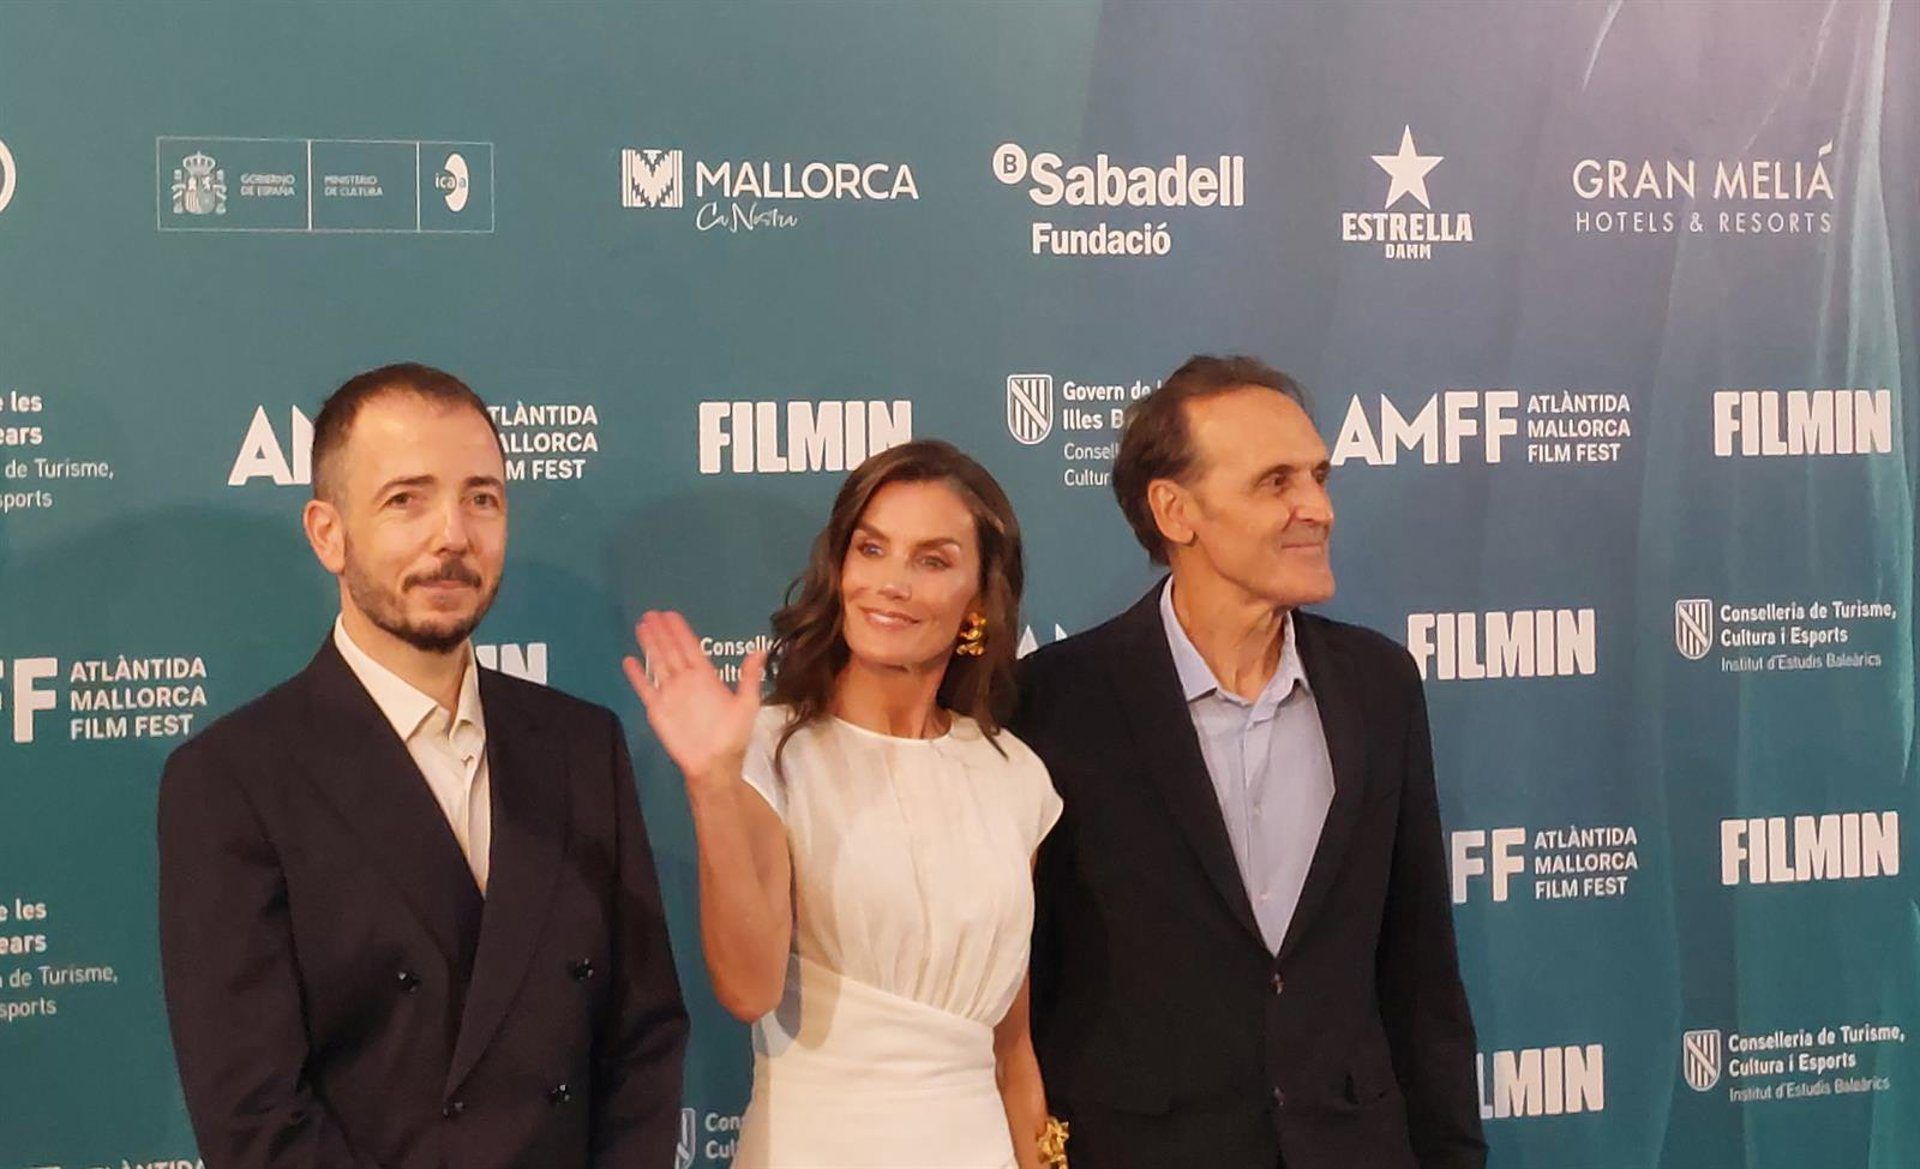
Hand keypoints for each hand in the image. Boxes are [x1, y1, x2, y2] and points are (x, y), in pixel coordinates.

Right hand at [622, 610, 766, 793]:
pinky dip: (637, 675)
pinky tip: (629, 660)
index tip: (671, 615)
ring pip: (658, 663)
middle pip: (671, 650)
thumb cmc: (733, 736)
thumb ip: (749, 677)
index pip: (691, 648)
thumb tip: (759, 650)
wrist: (714, 764)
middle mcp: (686, 681)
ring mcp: (671, 694)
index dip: (681, 631)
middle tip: (651, 613)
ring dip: (650, 645)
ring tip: (641, 626)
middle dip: (662, 632)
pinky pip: (645, 688)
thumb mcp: (747, 704)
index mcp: (706, 677)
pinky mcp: (658, 710)